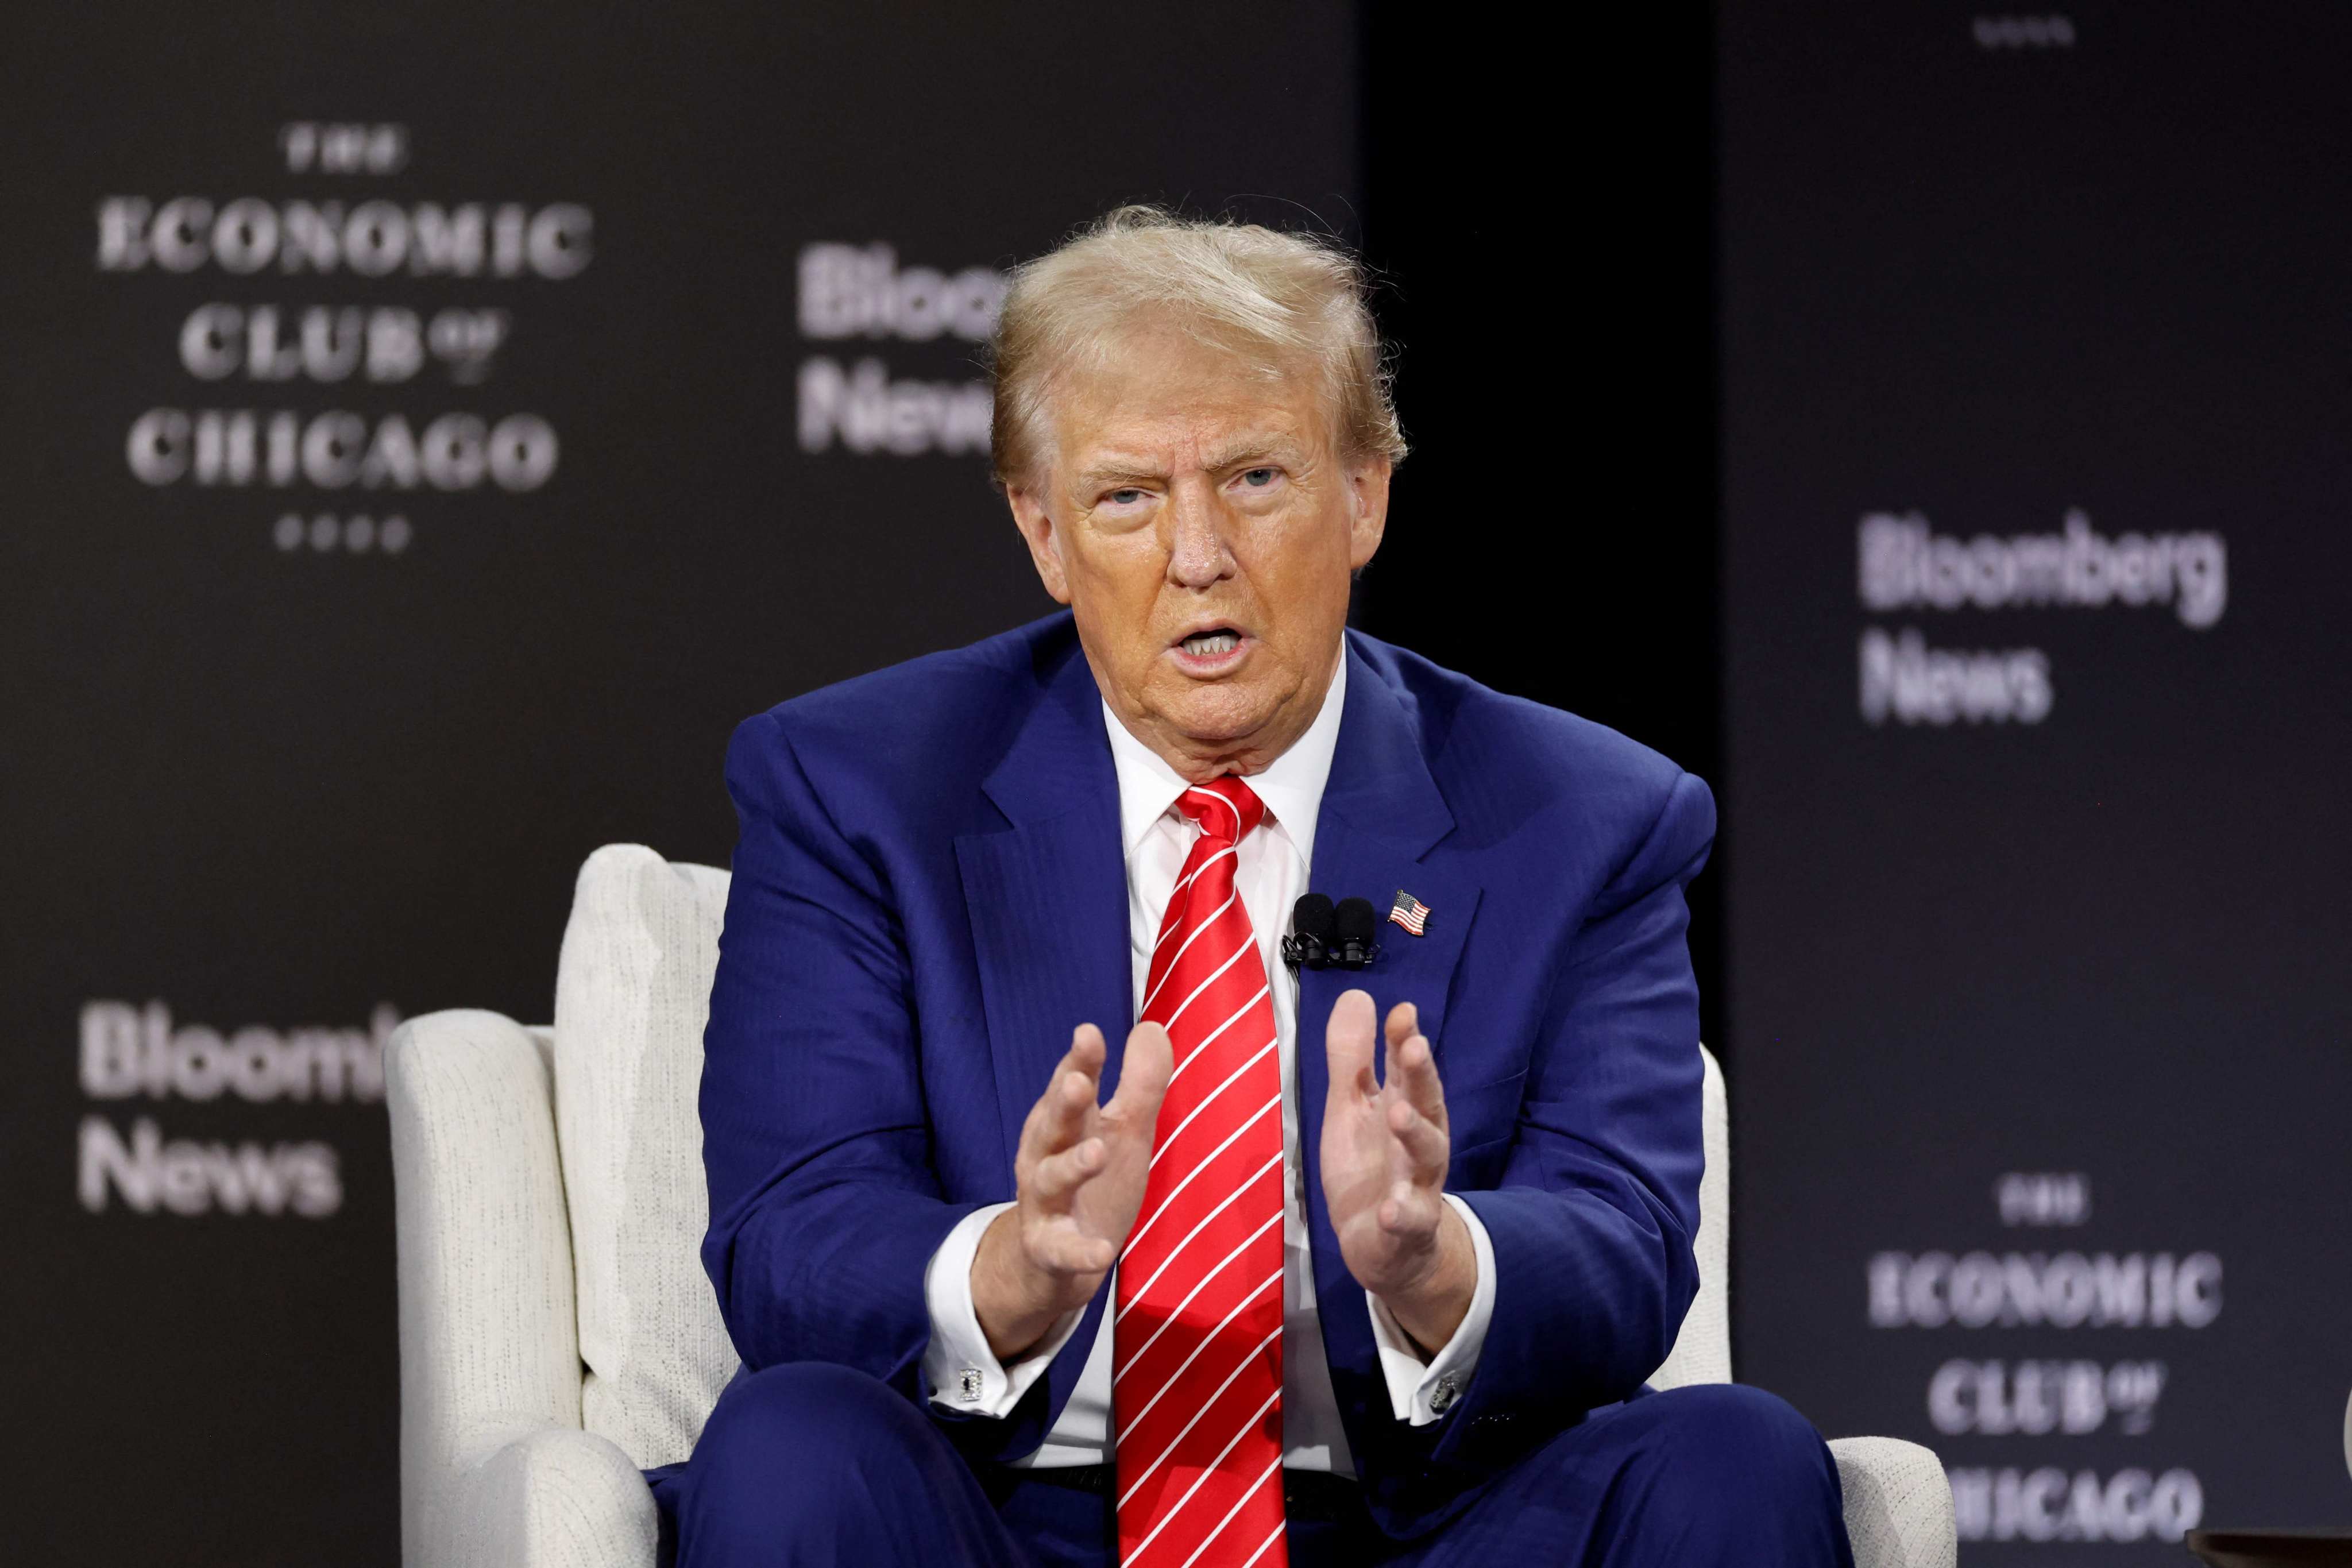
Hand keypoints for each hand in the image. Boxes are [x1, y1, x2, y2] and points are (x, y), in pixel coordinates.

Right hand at [971, 1021, 1173, 1361]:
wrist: (1054, 1259)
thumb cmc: (1093, 1181)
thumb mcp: (1123, 1130)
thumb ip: (1139, 1082)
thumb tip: (1151, 1026)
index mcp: (1064, 1122)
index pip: (1072, 1083)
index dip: (1080, 1061)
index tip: (1089, 1033)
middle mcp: (1046, 1156)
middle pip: (1053, 1124)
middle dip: (1063, 1104)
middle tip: (1078, 1082)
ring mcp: (1045, 1204)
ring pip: (1051, 1180)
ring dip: (1072, 1166)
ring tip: (1098, 1152)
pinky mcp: (1050, 1249)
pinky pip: (1062, 1251)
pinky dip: (1080, 1251)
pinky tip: (1101, 1251)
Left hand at [1319, 989, 1474, 1351]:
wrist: (1385, 1245)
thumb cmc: (1370, 1166)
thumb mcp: (1351, 1107)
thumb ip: (1352, 1057)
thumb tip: (1359, 995)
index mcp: (1403, 1107)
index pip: (1407, 1069)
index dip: (1404, 1041)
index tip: (1402, 1012)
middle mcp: (1417, 1141)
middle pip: (1426, 1103)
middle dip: (1421, 1075)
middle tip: (1413, 1045)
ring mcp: (1417, 1183)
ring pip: (1426, 1156)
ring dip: (1414, 1133)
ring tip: (1397, 1113)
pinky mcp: (1408, 1227)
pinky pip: (1411, 1221)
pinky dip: (1403, 1215)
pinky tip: (1391, 1210)